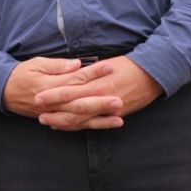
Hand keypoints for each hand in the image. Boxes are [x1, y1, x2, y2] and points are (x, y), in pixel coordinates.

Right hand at [2, 57, 116, 117]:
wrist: (4, 92)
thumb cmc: (21, 74)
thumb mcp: (36, 63)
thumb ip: (57, 65)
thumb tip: (77, 64)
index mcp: (49, 85)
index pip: (76, 78)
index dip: (94, 73)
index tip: (111, 67)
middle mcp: (52, 102)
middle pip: (80, 103)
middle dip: (101, 102)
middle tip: (120, 100)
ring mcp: (54, 113)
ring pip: (79, 119)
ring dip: (100, 120)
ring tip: (119, 118)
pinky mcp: (55, 119)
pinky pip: (74, 126)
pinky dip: (89, 126)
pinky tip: (104, 125)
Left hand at [33, 56, 161, 130]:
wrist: (152, 74)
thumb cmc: (127, 65)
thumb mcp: (105, 63)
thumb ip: (86, 71)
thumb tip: (70, 71)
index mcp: (96, 82)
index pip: (69, 90)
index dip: (53, 95)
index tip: (38, 96)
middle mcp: (101, 97)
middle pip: (73, 109)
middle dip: (55, 113)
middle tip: (39, 116)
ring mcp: (109, 109)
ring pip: (83, 120)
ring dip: (65, 123)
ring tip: (49, 123)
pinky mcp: (116, 116)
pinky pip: (95, 124)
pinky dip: (80, 126)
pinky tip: (68, 127)